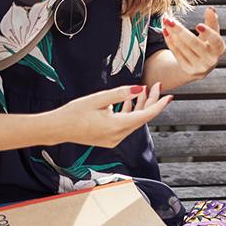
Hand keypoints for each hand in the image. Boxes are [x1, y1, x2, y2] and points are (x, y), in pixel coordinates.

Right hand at [49, 84, 172, 147]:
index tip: (169, 95)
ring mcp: (113, 140)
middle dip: (150, 101)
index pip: (145, 115)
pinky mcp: (108, 139)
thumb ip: (120, 93)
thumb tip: (139, 88)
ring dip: (139, 106)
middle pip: (142, 118)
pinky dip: (130, 113)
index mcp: (116, 126)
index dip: (159, 104)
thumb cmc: (74, 112)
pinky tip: (129, 101)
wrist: (56, 129)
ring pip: (134, 121)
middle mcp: (117, 136)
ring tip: (142, 90)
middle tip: (155, 86)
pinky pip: (125, 125)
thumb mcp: (98, 98)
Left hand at [162, 8, 224, 79]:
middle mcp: (210, 59)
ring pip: (182, 47)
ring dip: (172, 33)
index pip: (215, 41)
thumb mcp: (213, 34)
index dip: (208, 33)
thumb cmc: (209, 44)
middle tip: (170, 19)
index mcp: (219, 49)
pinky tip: (165, 31)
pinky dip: (170, 41)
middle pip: (194, 44)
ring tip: (165, 22)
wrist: (202, 65)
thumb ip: (212, 21)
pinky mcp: (187, 68)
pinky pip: (176, 53)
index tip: (198, 25)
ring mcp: (198, 66)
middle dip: (180, 31)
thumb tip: (210, 9)